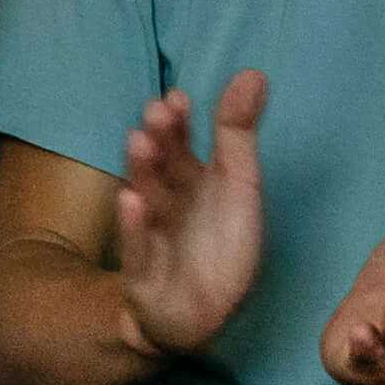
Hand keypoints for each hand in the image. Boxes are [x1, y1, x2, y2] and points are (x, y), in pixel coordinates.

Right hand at [114, 70, 269, 354]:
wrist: (197, 313)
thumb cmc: (219, 244)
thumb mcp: (238, 185)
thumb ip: (238, 132)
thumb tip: (253, 71)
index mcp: (187, 180)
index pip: (180, 144)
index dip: (178, 122)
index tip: (177, 98)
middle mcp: (165, 203)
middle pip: (160, 168)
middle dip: (159, 140)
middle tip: (157, 112)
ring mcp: (152, 237)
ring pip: (146, 201)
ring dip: (141, 172)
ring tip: (139, 143)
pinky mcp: (143, 277)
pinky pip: (137, 251)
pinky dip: (134, 228)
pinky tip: (131, 202)